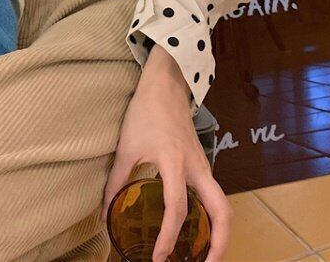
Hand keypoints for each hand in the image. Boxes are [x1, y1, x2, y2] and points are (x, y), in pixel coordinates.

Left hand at [101, 44, 231, 261]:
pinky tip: (199, 230)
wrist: (166, 85)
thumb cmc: (145, 112)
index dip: (169, 236)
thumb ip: (116, 181)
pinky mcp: (203, 164)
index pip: (177, 208)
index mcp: (174, 161)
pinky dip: (215, 217)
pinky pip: (216, 195)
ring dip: (221, 233)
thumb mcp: (126, 146)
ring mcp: (204, 165)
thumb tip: (105, 213)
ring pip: (224, 204)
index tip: (159, 258)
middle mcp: (196, 167)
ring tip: (207, 257)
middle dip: (220, 243)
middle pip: (222, 211)